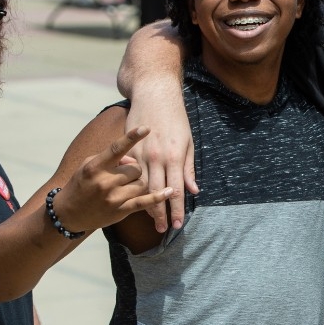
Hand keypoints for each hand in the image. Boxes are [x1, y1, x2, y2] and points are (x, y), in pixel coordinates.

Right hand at [52, 127, 174, 234]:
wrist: (68, 214)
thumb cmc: (81, 184)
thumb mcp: (89, 165)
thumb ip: (111, 158)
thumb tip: (132, 157)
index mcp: (95, 166)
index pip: (116, 149)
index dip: (132, 137)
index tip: (146, 128)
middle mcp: (104, 182)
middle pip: (136, 168)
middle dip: (135, 169)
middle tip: (125, 174)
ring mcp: (113, 198)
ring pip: (142, 183)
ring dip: (139, 182)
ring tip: (127, 186)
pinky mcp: (120, 211)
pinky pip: (144, 202)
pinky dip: (158, 197)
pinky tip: (170, 192)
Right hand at [126, 93, 195, 232]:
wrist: (154, 94)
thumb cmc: (175, 119)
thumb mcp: (188, 142)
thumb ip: (188, 168)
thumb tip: (193, 190)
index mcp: (174, 157)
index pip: (176, 190)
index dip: (178, 209)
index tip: (178, 225)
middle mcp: (157, 158)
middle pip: (157, 193)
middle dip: (161, 213)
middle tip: (163, 229)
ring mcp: (141, 154)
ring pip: (142, 186)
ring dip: (147, 204)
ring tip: (151, 220)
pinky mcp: (130, 149)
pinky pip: (130, 174)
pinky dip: (134, 187)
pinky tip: (135, 198)